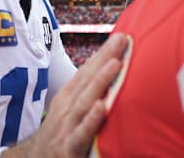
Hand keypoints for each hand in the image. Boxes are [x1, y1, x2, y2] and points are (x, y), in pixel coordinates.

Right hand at [4, 32, 128, 157]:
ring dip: (100, 82)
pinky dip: (90, 120)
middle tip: (122, 40)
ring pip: (84, 101)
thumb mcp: (70, 107)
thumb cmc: (61, 131)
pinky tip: (101, 107)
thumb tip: (112, 68)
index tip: (122, 36)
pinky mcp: (69, 147)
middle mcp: (69, 107)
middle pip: (87, 79)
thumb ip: (88, 89)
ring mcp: (68, 126)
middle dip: (105, 58)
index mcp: (70, 96)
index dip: (103, 53)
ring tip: (116, 65)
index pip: (88, 70)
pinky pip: (80, 134)